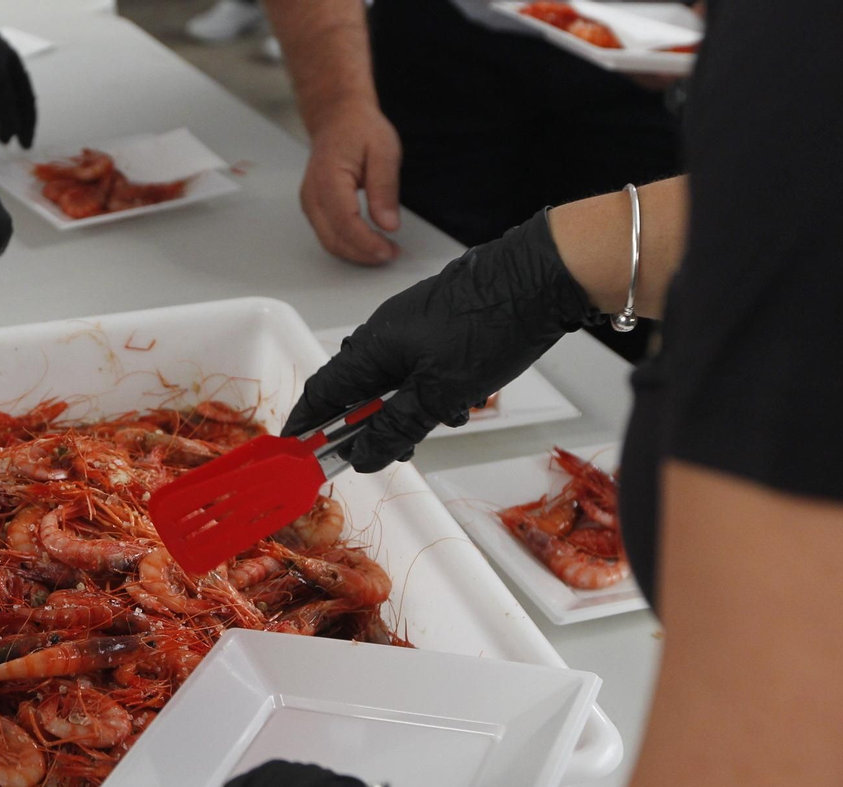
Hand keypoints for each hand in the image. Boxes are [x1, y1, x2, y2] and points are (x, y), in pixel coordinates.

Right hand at [283, 210, 597, 470]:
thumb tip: (362, 455)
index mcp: (370, 347)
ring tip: (440, 421)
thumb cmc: (491, 323)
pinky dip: (429, 391)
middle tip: (390, 450)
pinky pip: (417, 367)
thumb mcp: (439, 393)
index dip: (307, 425)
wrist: (542, 276)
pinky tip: (460, 399)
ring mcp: (411, 326)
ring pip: (392, 383)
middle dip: (369, 427)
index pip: (321, 393)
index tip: (300, 451)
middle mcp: (382, 333)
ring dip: (407, 411)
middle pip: (356, 392)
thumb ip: (395, 428)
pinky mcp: (437, 324)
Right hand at [300, 100, 402, 265]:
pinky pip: (328, 235)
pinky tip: (367, 242)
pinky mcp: (313, 208)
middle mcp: (312, 195)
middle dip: (363, 253)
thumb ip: (385, 188)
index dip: (368, 242)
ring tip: (383, 250)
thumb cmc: (359, 130)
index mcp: (328, 178)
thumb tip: (388, 224)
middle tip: (391, 253)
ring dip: (356, 253)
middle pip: (334, 239)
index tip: (390, 249)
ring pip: (329, 242)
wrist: (336, 118)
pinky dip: (348, 244)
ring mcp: (309, 203)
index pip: (345, 223)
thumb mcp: (384, 151)